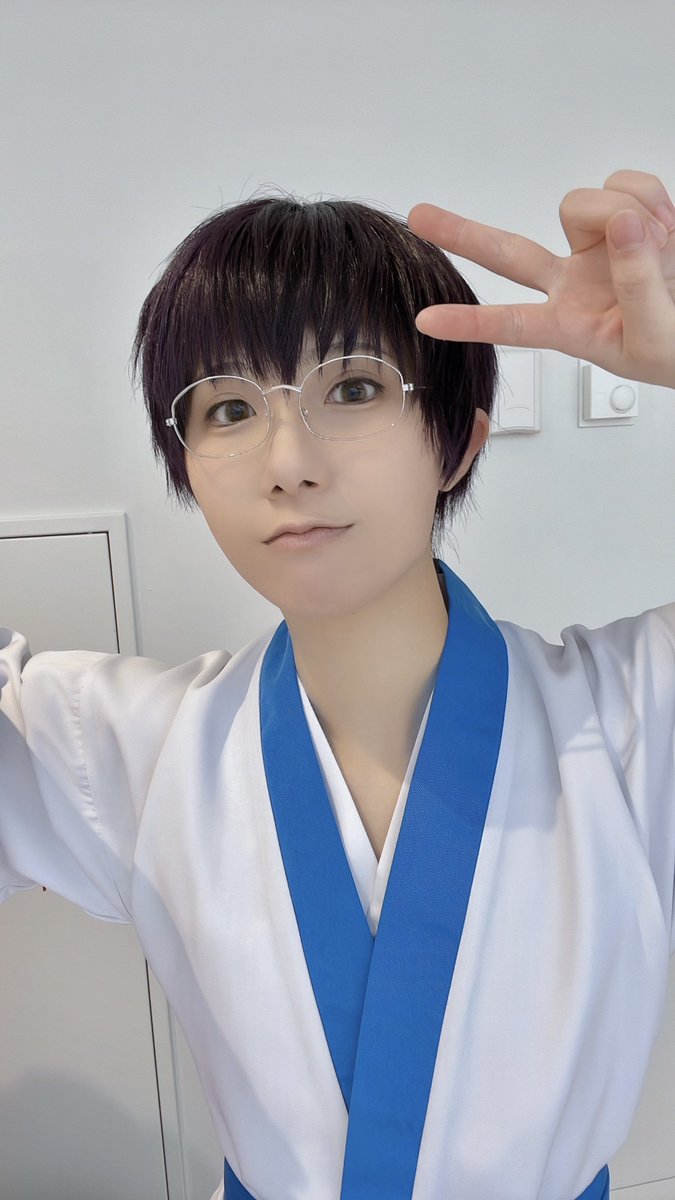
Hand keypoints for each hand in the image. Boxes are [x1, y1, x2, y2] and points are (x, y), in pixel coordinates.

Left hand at [408, 170, 674, 387]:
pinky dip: (650, 197)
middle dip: (463, 233)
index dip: (468, 322)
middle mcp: (574, 283)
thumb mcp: (656, 337)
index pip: (510, 324)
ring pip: (580, 205)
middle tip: (419, 215)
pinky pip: (626, 185)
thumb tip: (622, 225)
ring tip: (664, 247)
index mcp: (570, 326)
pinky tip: (668, 226)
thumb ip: (638, 284)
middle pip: (508, 252)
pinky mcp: (628, 214)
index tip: (424, 321)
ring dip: (625, 214)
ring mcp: (598, 247)